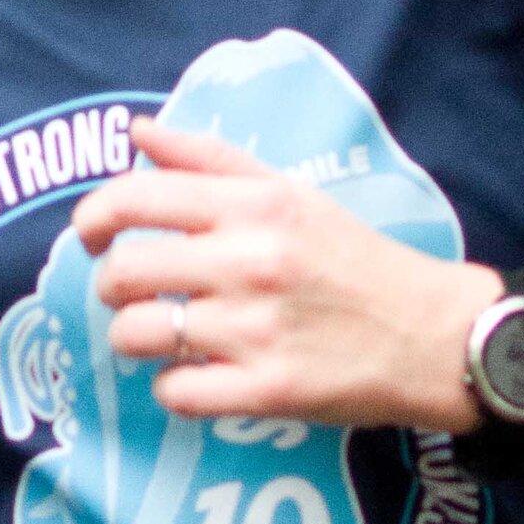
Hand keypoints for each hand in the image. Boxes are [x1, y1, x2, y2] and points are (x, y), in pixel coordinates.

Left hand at [75, 116, 501, 435]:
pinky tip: (197, 376)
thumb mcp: (290, 193)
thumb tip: (137, 131)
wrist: (433, 335)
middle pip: (123, 272)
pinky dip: (173, 388)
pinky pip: (176, 392)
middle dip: (111, 287)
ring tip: (164, 337)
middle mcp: (250, 262)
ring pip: (138, 334)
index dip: (91, 218)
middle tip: (133, 295)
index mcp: (253, 206)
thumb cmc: (354, 259)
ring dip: (135, 339)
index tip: (90, 238)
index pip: (134, 198)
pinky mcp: (268, 389)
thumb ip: (210, 158)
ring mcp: (256, 329)